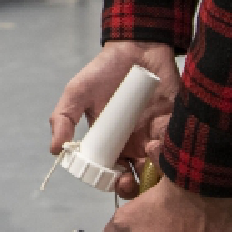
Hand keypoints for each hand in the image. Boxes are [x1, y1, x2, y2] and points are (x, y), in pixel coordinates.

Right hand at [48, 41, 179, 195]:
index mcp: (112, 143)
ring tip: (149, 150)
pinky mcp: (175, 125)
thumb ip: (64, 119)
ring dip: (157, 166)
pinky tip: (161, 134)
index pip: (113, 174)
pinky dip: (171, 145)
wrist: (138, 46)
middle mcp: (135, 144)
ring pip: (160, 166)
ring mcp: (157, 135)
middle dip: (138, 185)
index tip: (117, 179)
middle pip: (140, 177)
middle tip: (133, 177)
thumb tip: (54, 150)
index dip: (115, 183)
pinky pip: (177, 144)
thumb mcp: (77, 92)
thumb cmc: (104, 71)